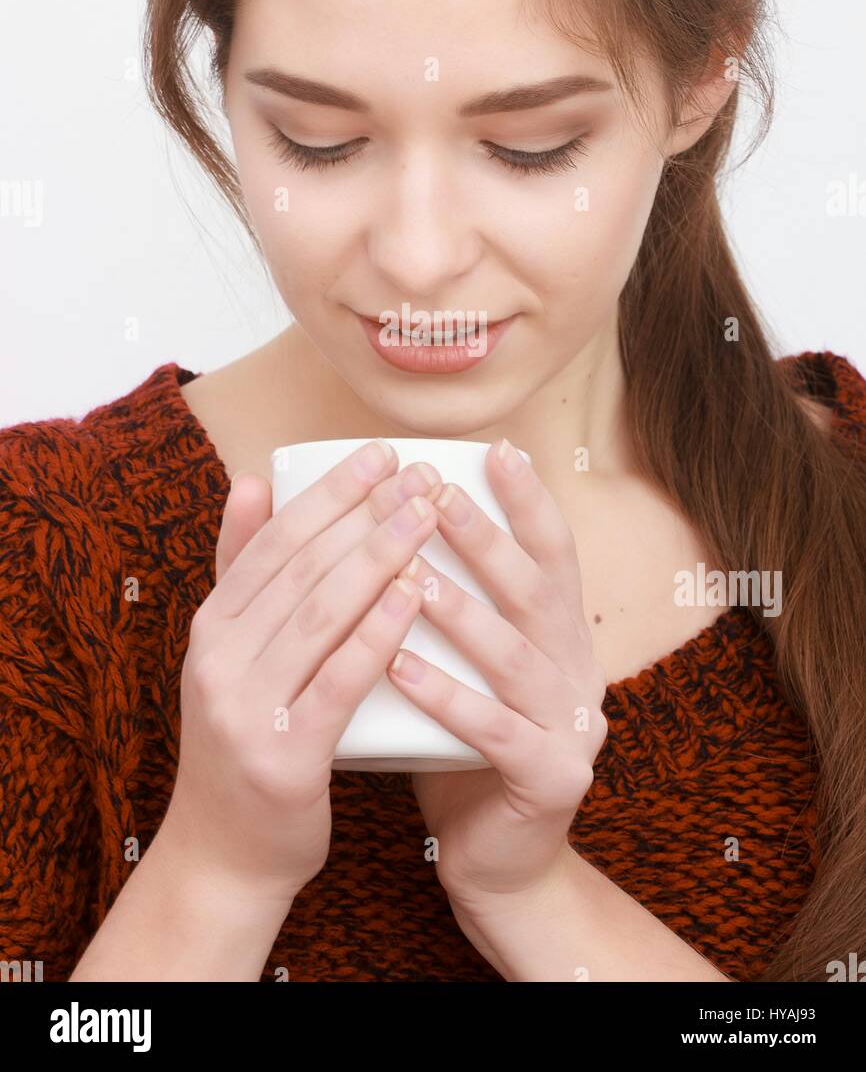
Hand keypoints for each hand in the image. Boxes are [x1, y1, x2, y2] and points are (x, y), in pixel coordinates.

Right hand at [161, 441, 443, 908]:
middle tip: (419, 475)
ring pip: (320, 613)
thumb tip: (253, 481)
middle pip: (302, 568)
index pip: (274, 541)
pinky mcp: (283, 756)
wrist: (226, 858)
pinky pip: (337, 680)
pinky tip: (415, 595)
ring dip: (379, 556)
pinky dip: (377, 632)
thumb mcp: (232, 655)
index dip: (329, 492)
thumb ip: (242, 572)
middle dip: (365, 512)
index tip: (380, 454)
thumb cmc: (248, 742)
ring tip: (429, 515)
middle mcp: (218, 660)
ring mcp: (245, 708)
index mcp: (211, 627)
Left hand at [385, 438, 607, 911]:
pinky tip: (400, 665)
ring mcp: (571, 728)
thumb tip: (381, 522)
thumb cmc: (454, 747)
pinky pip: (495, 732)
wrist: (492, 860)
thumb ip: (435, 603)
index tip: (495, 451)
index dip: (530, 503)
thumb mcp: (454, 664)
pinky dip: (447, 696)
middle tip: (438, 495)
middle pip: (538, 594)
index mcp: (559, 638)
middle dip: (488, 541)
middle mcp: (578, 672)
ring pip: (517, 658)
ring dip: (462, 612)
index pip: (554, 556)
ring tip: (409, 574)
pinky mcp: (552, 780)